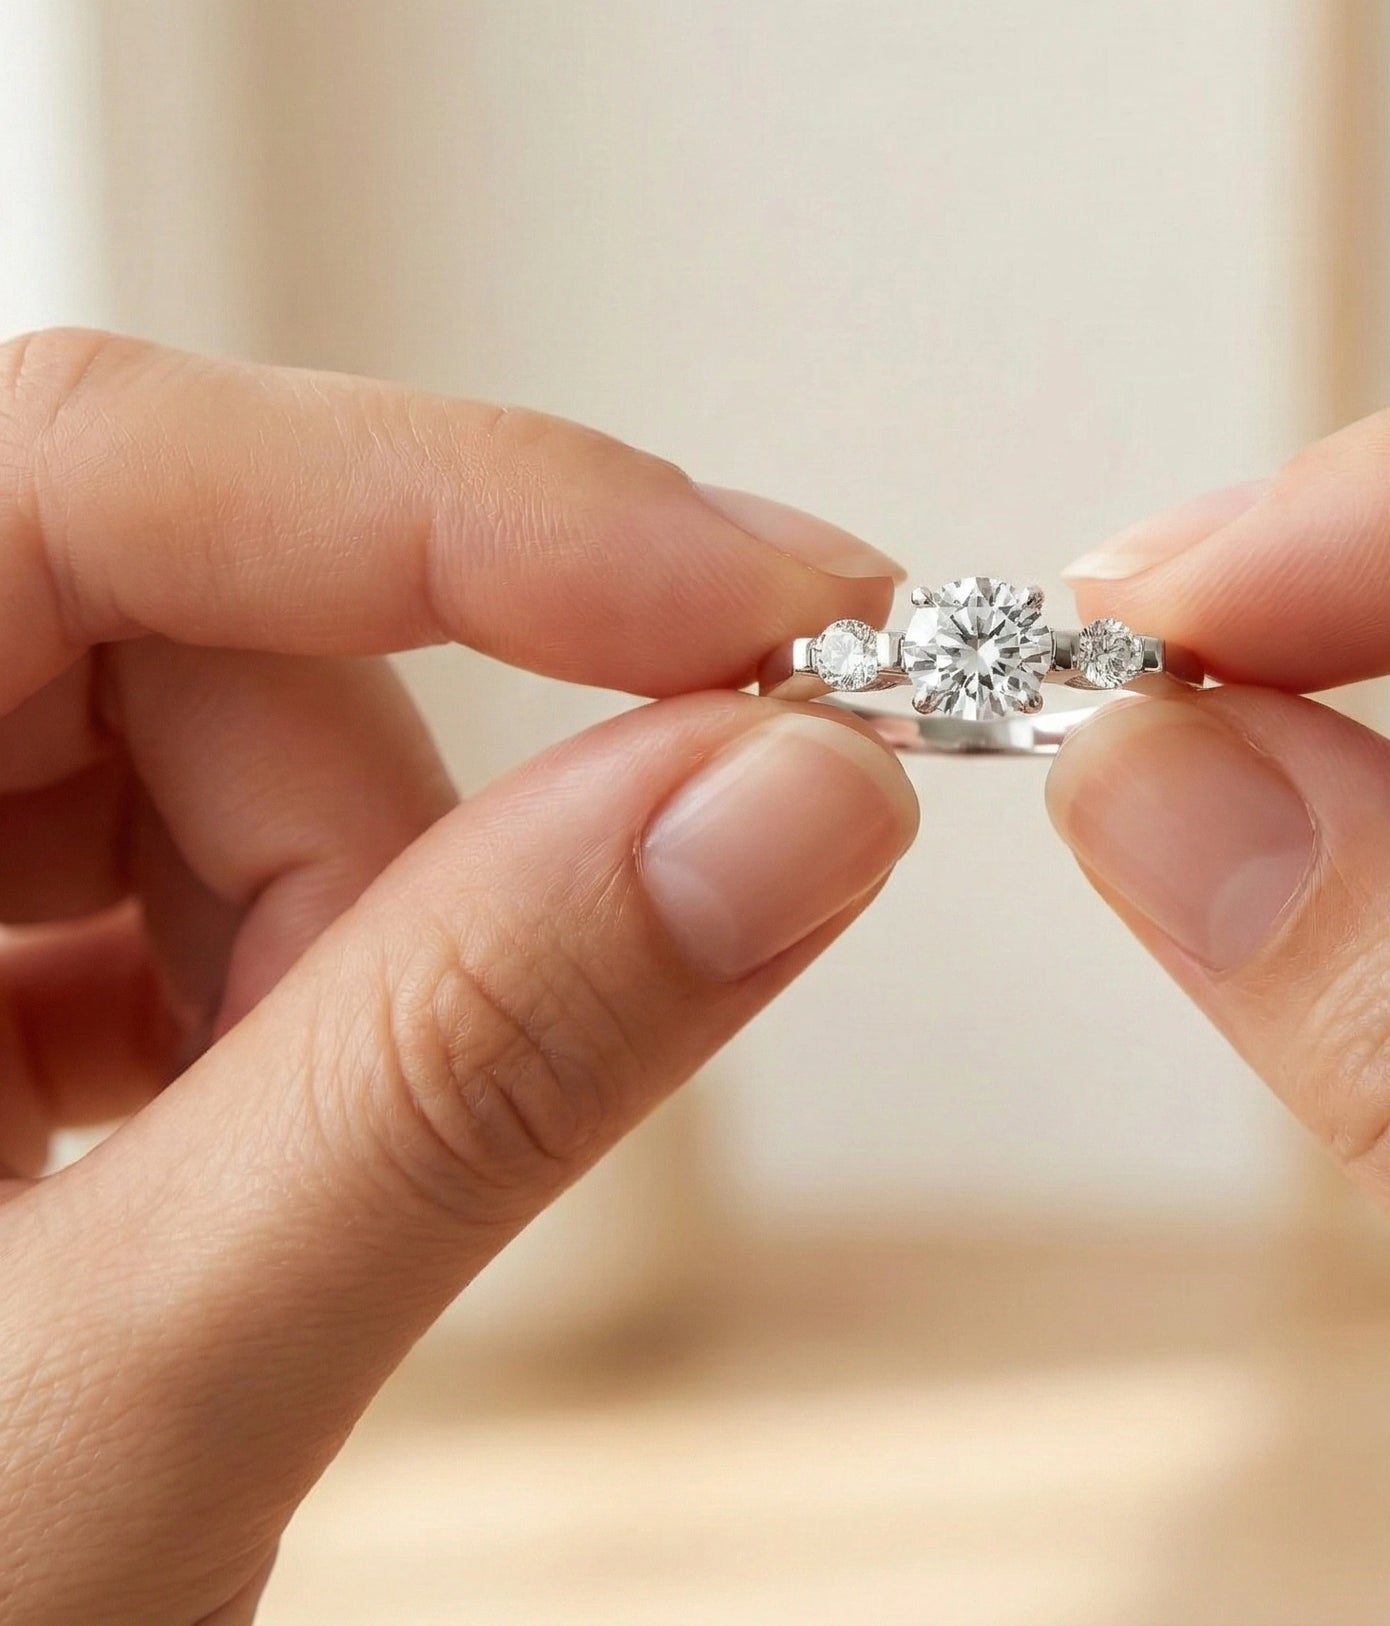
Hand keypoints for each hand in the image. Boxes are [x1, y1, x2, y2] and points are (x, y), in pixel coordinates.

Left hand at [0, 331, 917, 1625]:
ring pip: (214, 743)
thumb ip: (458, 1083)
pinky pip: (177, 856)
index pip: (95, 466)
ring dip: (341, 953)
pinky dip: (283, 993)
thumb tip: (789, 807)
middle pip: (181, 624)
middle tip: (471, 1078)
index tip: (775, 614)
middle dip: (389, 850)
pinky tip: (219, 1164)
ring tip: (268, 1210)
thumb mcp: (96, 1428)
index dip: (472, 508)